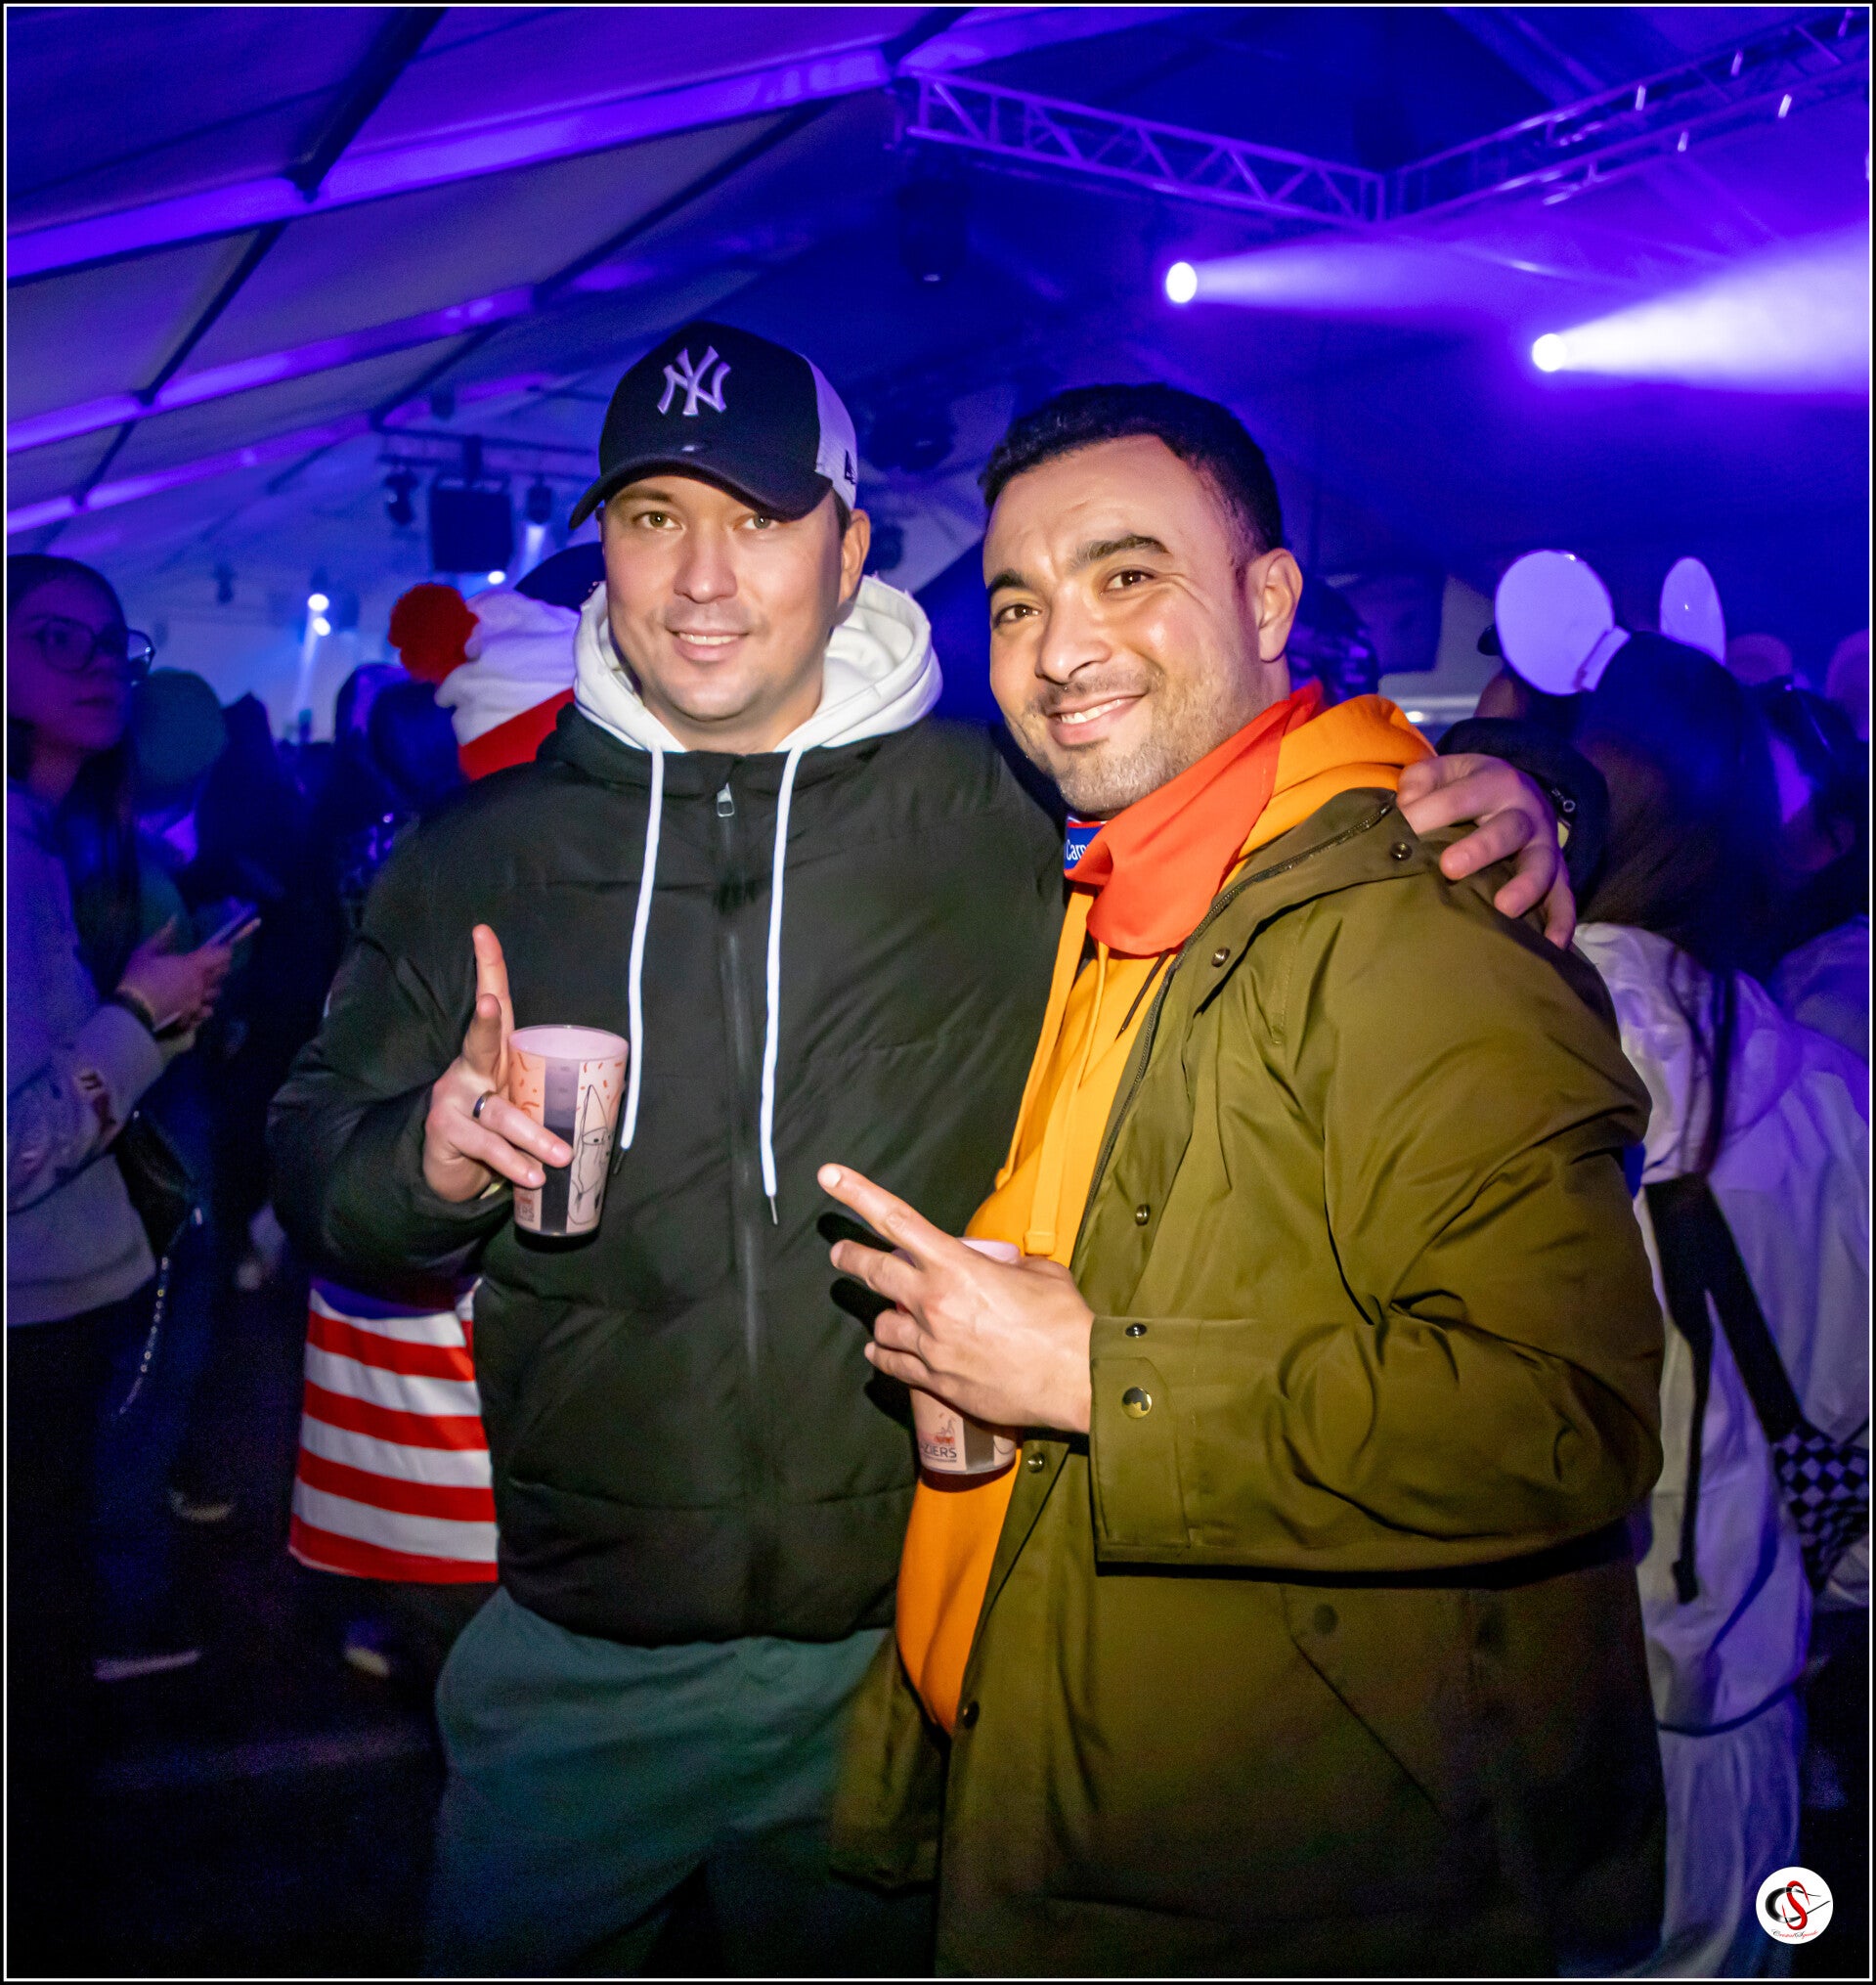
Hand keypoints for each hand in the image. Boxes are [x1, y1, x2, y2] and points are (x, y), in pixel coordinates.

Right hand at [117, 917, 232, 1035]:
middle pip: (222, 975)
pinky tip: (195, 1006)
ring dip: (211, 989)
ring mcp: (199, 1005)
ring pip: (215, 995)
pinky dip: (204, 1008)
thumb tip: (174, 920)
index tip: (221, 948)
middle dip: (219, 968)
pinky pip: (206, 1013)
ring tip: (201, 986)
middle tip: (211, 965)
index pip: (222, 956)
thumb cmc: (138, 979)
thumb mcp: (145, 953)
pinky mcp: (193, 1021)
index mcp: (193, 967)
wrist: (133, 1013)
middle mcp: (201, 985)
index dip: (224, 951)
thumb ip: (163, 937)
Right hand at [421, 925, 570, 1202]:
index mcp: (493, 1055)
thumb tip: (612, 1100)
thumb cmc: (497, 1126)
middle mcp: (469, 1068)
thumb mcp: (522, 1103)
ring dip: (533, 1136)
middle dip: (486, 1020)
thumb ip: (550, 1098)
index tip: (483, 931)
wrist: (452, 1168)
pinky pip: (487, 1147)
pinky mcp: (446, 1131)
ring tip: (560, 1157)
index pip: (492, 1003)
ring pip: (500, 1113)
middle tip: (491, 1003)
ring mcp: (454, 1098)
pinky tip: (533, 1178)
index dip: (488, 967)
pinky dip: (514, 1164)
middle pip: (479, 1039)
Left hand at [819, 1164, 1093, 1433]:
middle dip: (851, 1258)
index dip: (858, 1194)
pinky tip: (880, 1352)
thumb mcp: (1038, 1272)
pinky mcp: (937, 1380)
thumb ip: (1005, 1264)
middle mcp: (934, 1302)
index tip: (830, 1177)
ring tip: (883, 1314)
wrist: (1077, 1377)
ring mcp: (931, 1344)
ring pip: (880, 1324)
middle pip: (874, 1270)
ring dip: (881, 1316)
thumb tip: (996, 1267)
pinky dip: (884, 1354)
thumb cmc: (1064, 1321)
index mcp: (957, 1265)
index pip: (896, 1220)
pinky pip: (894, 1365)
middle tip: (839, 1253)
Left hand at [1396, 753, 1574, 945]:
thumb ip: (1421, 780)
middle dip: (1481, 848)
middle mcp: (1526, 813)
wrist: (1519, 791)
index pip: (1459, 798)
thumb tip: (1407, 804)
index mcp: (1494, 782)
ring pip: (1541, 864)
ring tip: (1504, 908)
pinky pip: (1565, 898)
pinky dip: (1562, 921)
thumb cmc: (1469, 787)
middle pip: (1508, 830)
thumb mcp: (1445, 771)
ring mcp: (1545, 846)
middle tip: (1449, 868)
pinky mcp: (1558, 875)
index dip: (1428, 814)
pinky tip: (1550, 944)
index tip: (1401, 833)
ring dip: (1526, 887)